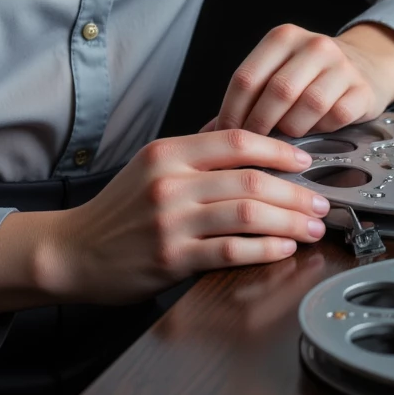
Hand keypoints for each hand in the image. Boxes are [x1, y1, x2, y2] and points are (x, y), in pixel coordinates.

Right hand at [0, 130, 327, 314]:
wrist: (74, 251)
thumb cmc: (117, 211)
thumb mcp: (149, 167)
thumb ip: (194, 153)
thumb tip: (242, 137)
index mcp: (167, 153)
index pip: (235, 140)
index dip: (278, 149)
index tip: (304, 159)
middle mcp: (170, 181)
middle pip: (250, 178)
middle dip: (295, 190)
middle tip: (319, 200)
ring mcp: (171, 220)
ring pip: (247, 213)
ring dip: (289, 221)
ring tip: (311, 227)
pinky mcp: (173, 257)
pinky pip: (232, 250)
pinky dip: (266, 249)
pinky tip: (284, 249)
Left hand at [200, 22, 393, 139]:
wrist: (366, 65)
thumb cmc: (310, 75)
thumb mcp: (277, 73)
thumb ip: (246, 99)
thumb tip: (207, 134)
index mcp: (282, 38)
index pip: (246, 77)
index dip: (232, 112)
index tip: (225, 136)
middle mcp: (312, 46)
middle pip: (276, 92)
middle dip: (260, 126)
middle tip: (253, 147)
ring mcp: (341, 66)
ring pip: (307, 107)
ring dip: (292, 129)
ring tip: (287, 136)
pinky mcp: (362, 89)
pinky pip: (335, 117)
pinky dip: (321, 130)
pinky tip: (317, 130)